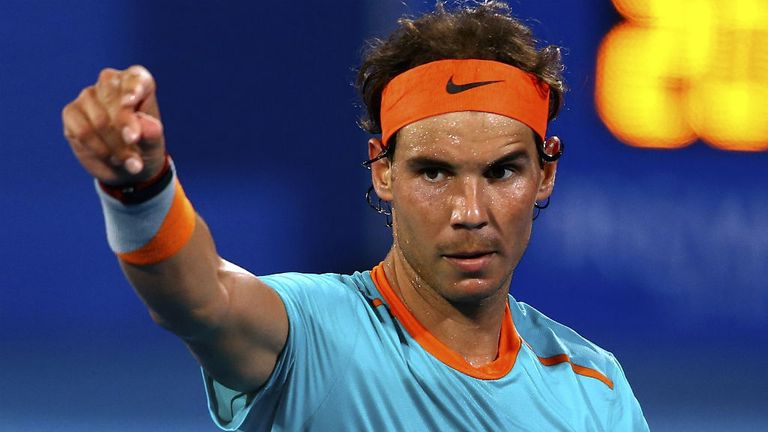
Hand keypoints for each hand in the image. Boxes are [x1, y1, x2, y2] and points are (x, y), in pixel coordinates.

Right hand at [62, 65, 165, 185]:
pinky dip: (97, 148)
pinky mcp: (71, 113)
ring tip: (127, 162)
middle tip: (134, 150)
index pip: (135, 78)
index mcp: (137, 82)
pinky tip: (110, 158)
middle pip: (112, 97)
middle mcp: (110, 84)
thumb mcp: (154, 145)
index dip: (132, 88)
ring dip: (114, 146)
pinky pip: (82, 131)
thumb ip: (153, 134)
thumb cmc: (145, 147)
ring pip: (98, 119)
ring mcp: (88, 96)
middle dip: (123, 126)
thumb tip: (147, 126)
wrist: (127, 167)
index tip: (130, 103)